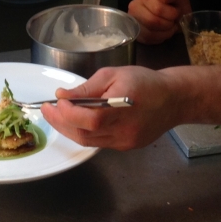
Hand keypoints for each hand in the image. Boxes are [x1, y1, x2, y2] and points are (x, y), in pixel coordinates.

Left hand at [39, 67, 182, 149]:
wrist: (173, 99)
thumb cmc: (144, 81)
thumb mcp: (114, 74)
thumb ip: (87, 87)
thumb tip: (62, 95)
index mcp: (122, 107)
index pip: (88, 119)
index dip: (67, 113)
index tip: (55, 101)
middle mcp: (124, 130)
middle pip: (84, 134)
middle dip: (61, 122)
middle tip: (47, 110)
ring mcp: (125, 142)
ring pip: (89, 142)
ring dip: (69, 129)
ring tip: (58, 115)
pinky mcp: (127, 147)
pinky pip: (99, 143)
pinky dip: (84, 133)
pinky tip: (78, 121)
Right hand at [128, 0, 191, 43]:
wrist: (168, 4)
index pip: (157, 9)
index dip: (171, 14)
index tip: (176, 11)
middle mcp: (134, 7)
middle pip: (152, 22)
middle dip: (168, 24)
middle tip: (173, 20)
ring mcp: (133, 20)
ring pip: (149, 33)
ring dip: (165, 33)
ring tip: (170, 26)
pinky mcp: (136, 33)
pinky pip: (148, 40)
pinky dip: (160, 38)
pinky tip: (164, 31)